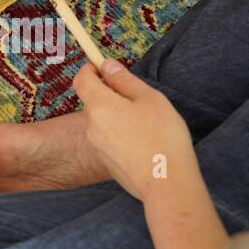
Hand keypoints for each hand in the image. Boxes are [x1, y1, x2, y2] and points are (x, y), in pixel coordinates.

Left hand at [74, 60, 197, 202]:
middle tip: (137, 98)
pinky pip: (109, 140)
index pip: (82, 80)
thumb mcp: (149, 99)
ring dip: (116, 116)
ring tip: (145, 123)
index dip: (90, 69)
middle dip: (109, 95)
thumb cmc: (162, 136)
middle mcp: (91, 126)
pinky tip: (143, 142)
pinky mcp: (106, 162)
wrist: (166, 182)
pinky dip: (120, 135)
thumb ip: (125, 80)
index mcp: (99, 105)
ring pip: (102, 122)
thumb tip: (107, 65)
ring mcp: (97, 146)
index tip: (102, 66)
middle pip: (93, 102)